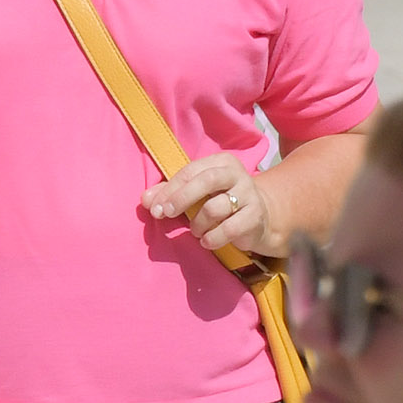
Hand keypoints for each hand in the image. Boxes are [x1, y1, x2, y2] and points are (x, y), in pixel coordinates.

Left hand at [143, 152, 275, 260]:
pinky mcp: (255, 216)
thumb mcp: (195, 194)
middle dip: (181, 198)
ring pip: (215, 208)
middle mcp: (237, 174)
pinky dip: (212, 238)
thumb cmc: (219, 201)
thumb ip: (169, 194)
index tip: (154, 207)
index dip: (170, 189)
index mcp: (221, 162)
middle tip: (166, 214)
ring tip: (196, 231)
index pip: (190, 171)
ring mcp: (249, 194)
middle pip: (206, 180)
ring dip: (198, 224)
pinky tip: (207, 241)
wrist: (258, 218)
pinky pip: (229, 228)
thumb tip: (145, 200)